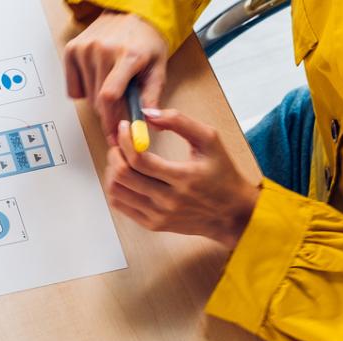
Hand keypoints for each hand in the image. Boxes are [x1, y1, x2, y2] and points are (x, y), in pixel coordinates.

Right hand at [64, 12, 168, 148]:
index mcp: (128, 55)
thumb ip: (152, 97)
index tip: (113, 136)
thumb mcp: (158, 67)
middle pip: (98, 101)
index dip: (110, 121)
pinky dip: (84, 90)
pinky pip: (74, 88)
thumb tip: (146, 123)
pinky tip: (97, 76)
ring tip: (112, 82)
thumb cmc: (146, 40)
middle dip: (109, 111)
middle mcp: (103, 50)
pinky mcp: (72, 50)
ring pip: (86, 97)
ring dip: (98, 99)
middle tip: (120, 104)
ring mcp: (85, 49)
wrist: (132, 13)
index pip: (109, 96)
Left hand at [103, 108, 261, 246]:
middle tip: (118, 142)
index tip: (124, 127)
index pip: (139, 160)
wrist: (231, 213)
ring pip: (117, 192)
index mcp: (183, 177)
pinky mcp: (152, 224)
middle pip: (124, 176)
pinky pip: (121, 206)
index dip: (125, 141)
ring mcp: (158, 215)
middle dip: (114, 153)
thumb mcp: (209, 140)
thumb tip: (148, 114)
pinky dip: (116, 188)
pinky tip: (125, 175)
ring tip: (120, 157)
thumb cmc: (221, 173)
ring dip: (112, 170)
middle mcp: (168, 200)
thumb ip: (180, 122)